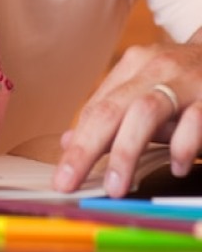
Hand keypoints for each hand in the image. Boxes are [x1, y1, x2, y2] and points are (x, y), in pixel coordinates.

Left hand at [52, 35, 201, 196]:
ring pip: (145, 112)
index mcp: (134, 66)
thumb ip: (113, 113)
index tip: (62, 176)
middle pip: (111, 109)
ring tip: (116, 186)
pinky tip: (176, 167)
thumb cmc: (186, 80)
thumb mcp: (148, 89)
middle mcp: (154, 68)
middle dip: (87, 148)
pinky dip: (182, 146)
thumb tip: (70, 141)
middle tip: (71, 181)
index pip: (97, 108)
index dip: (77, 144)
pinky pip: (194, 121)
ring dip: (126, 150)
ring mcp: (184, 80)